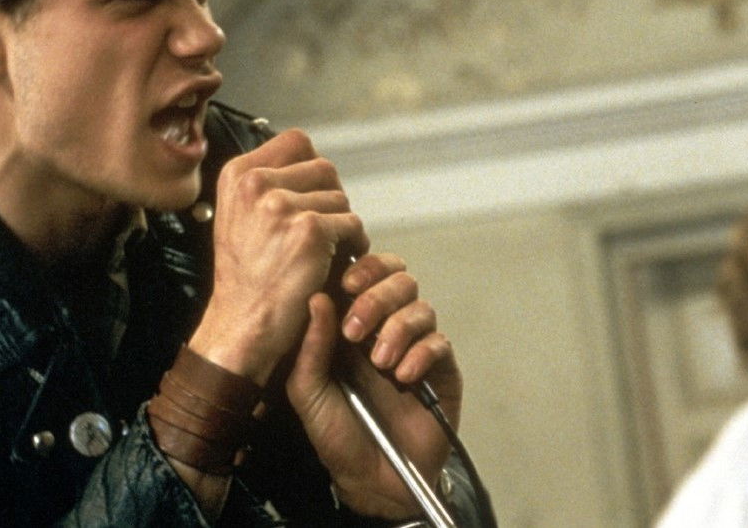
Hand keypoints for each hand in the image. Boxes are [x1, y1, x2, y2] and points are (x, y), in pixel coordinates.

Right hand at [188, 129, 368, 384]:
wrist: (241, 322)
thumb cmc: (245, 275)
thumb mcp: (238, 215)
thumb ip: (265, 182)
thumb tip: (310, 157)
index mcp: (237, 173)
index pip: (297, 141)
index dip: (311, 169)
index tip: (309, 197)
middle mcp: (255, 183)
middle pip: (324, 167)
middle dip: (330, 198)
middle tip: (323, 229)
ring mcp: (282, 205)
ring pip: (341, 198)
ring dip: (342, 225)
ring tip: (325, 251)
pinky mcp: (310, 230)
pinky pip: (352, 224)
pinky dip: (353, 244)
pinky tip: (338, 262)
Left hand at [285, 254, 461, 518]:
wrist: (372, 480)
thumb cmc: (334, 434)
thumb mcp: (307, 391)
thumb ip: (310, 345)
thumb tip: (319, 296)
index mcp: (348, 324)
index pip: (362, 274)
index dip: (359, 268)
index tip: (346, 284)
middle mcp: (383, 327)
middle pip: (398, 279)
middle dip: (376, 297)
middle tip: (355, 331)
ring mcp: (414, 346)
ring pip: (421, 306)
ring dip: (398, 328)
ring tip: (378, 363)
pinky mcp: (441, 369)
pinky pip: (441, 342)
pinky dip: (422, 353)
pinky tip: (403, 376)